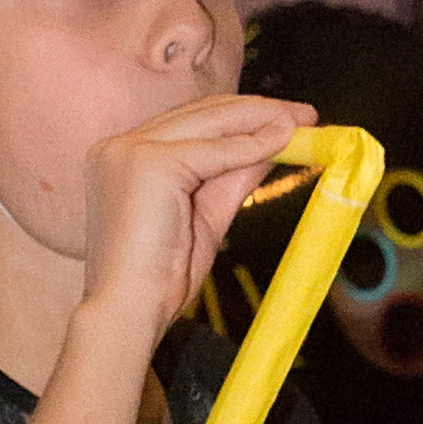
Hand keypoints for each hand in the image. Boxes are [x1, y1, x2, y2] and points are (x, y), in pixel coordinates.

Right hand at [81, 95, 314, 338]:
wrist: (127, 312)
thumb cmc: (156, 279)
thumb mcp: (204, 215)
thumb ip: (232, 175)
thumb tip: (272, 143)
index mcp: (122, 160)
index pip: (190, 124)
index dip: (239, 118)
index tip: (283, 122)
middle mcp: (118, 148)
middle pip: (201, 113)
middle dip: (258, 111)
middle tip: (304, 115)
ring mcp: (129, 152)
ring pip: (210, 122)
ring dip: (261, 119)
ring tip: (302, 123)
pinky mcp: (147, 162)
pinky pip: (214, 149)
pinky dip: (252, 145)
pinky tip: (284, 142)